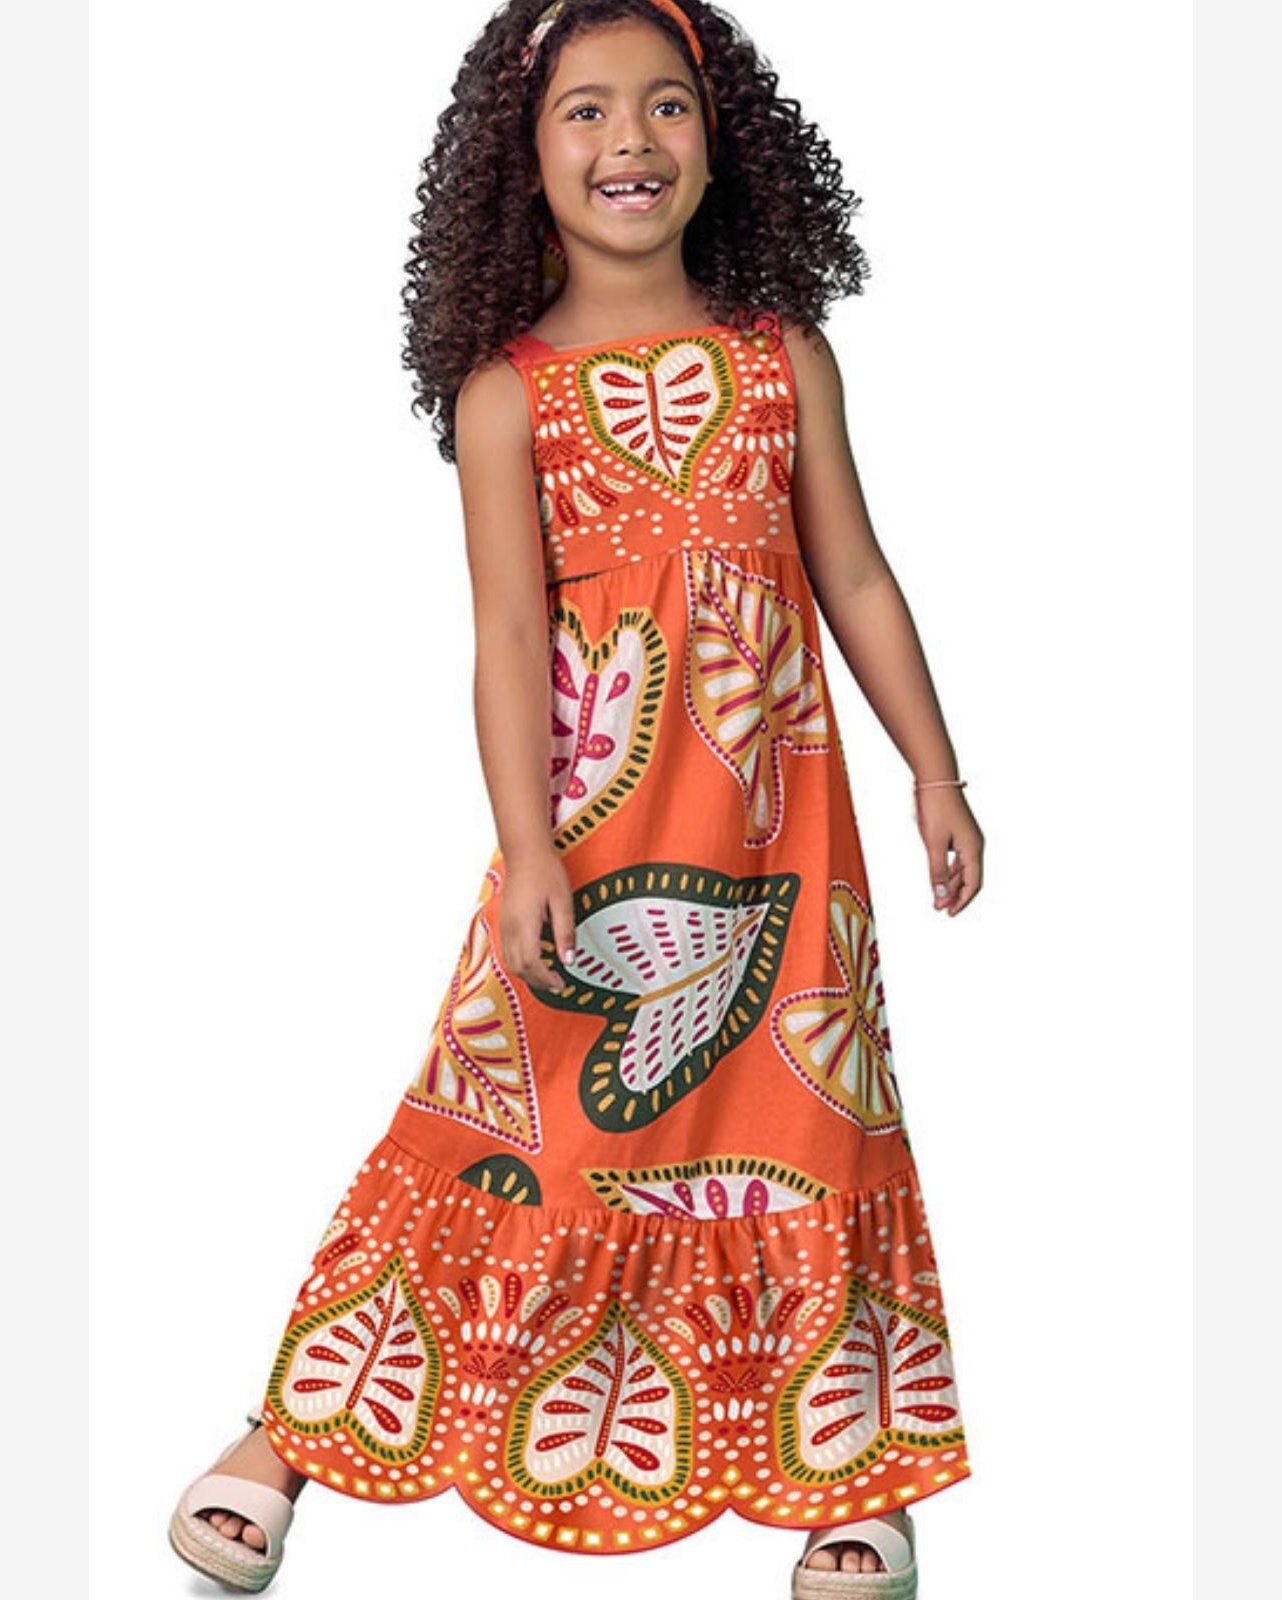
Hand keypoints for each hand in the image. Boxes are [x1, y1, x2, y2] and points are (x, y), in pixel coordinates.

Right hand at [497, 844, 577, 992]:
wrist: (524, 853)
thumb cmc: (545, 872)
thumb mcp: (563, 901)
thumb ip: (565, 933)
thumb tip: (569, 960)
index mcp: (524, 924)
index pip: (531, 963)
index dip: (546, 978)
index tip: (562, 983)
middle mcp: (509, 928)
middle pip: (519, 967)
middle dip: (537, 981)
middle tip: (558, 984)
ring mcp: (504, 925)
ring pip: (510, 961)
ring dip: (528, 974)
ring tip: (548, 976)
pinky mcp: (504, 922)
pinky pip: (507, 951)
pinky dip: (520, 963)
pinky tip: (536, 960)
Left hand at [914, 786, 983, 915]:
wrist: (935, 779)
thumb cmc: (935, 808)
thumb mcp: (933, 843)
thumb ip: (936, 871)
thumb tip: (941, 895)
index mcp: (973, 848)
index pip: (973, 883)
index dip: (962, 901)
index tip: (950, 914)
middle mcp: (974, 844)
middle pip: (968, 878)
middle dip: (954, 895)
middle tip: (939, 908)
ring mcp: (966, 838)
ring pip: (961, 868)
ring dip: (950, 884)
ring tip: (936, 897)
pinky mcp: (957, 832)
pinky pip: (956, 858)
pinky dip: (947, 870)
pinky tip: (937, 877)